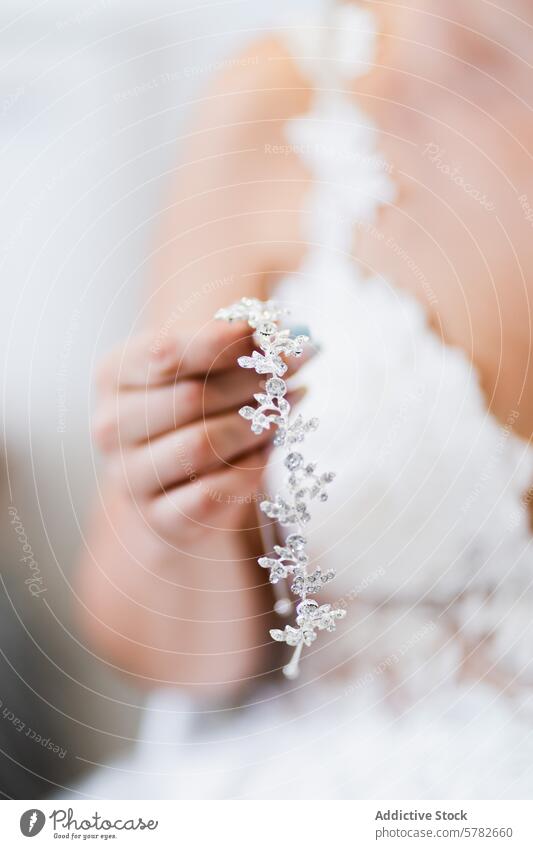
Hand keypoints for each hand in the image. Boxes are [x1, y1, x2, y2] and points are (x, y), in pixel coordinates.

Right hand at [92, 319, 305, 544]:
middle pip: (192, 397)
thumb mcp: (207, 368)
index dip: (226, 342)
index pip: (168, 352)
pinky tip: (262, 455)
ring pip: (202, 445)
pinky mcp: (158, 518)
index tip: (273, 336)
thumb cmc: (196, 410)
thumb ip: (240, 345)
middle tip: (292, 375)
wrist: (179, 483)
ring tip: (280, 415)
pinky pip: (211, 494)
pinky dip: (247, 471)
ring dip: (254, 427)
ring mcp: (129, 476)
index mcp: (114, 374)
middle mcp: (110, 426)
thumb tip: (289, 333)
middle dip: (252, 383)